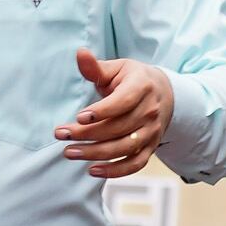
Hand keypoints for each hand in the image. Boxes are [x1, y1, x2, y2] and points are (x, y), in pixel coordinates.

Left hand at [57, 52, 174, 177]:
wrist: (163, 93)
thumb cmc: (132, 79)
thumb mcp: (117, 68)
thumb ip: (95, 67)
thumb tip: (80, 53)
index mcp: (142, 87)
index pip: (123, 101)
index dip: (102, 111)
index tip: (79, 117)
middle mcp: (150, 111)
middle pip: (118, 128)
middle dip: (86, 134)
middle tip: (61, 135)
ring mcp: (152, 131)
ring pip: (124, 148)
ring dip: (95, 153)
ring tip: (69, 152)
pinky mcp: (151, 147)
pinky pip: (135, 164)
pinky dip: (115, 171)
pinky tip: (92, 170)